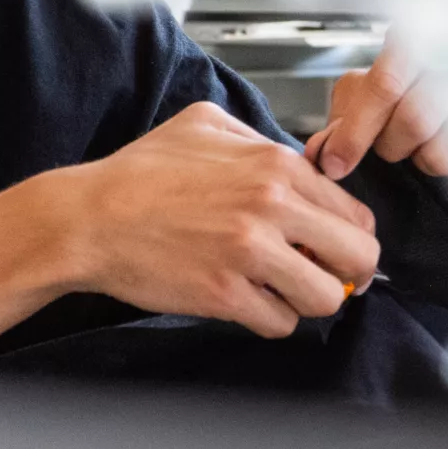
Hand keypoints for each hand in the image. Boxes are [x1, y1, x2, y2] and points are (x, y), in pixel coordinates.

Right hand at [47, 101, 378, 338]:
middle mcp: (271, 207)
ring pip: (326, 298)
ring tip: (283, 291)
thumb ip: (261, 140)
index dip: (349, 236)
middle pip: (358, 257)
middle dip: (348, 273)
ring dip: (308, 300)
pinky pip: (280, 323)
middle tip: (324, 275)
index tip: (333, 247)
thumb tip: (300, 164)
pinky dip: (271, 319)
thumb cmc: (139, 174)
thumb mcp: (207, 125)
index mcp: (275, 166)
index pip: (355, 213)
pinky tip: (249, 302)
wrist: (89, 218)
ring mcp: (249, 254)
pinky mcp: (224, 295)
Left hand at [305, 44, 447, 180]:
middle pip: (415, 120)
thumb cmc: (411, 79)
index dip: (356, 131)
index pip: (386, 84)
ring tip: (425, 144)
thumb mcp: (367, 87)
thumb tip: (321, 152)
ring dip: (424, 160)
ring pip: (442, 152)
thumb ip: (342, 118)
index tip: (336, 164)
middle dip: (391, 146)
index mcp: (416, 42)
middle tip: (391, 143)